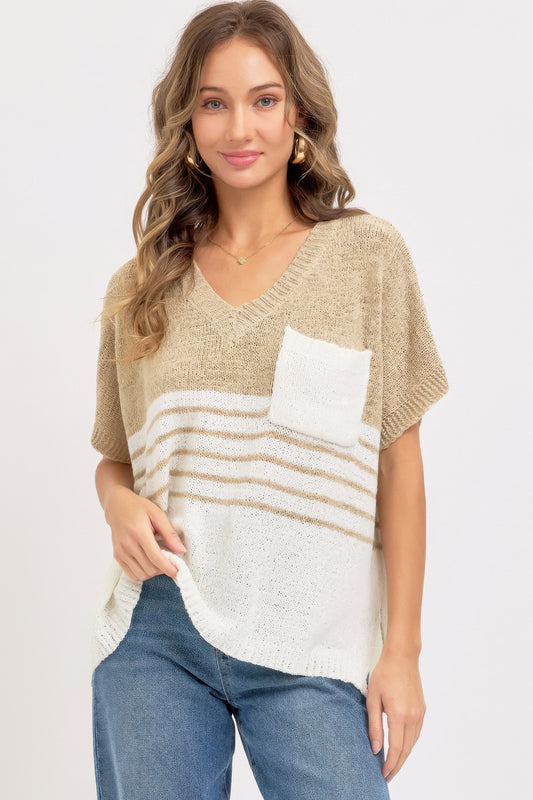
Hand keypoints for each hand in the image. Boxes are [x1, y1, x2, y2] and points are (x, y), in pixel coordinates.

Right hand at [104, 486, 186, 580]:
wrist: (117, 506)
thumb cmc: (138, 508)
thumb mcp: (157, 514)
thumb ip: (169, 533)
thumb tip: (181, 550)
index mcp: (139, 533)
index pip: (156, 558)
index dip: (169, 568)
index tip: (178, 572)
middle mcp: (127, 545)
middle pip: (149, 569)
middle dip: (163, 569)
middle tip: (170, 561)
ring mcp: (120, 552)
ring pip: (141, 574)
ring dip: (153, 572)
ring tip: (159, 561)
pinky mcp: (117, 556)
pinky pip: (132, 574)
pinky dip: (143, 573)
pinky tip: (148, 563)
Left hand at [366, 649, 425, 782]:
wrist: (402, 657)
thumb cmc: (384, 674)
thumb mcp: (373, 699)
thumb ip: (374, 725)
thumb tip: (376, 748)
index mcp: (399, 715)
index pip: (396, 748)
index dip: (390, 764)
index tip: (384, 774)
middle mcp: (413, 717)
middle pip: (406, 750)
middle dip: (397, 765)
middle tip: (388, 776)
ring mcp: (420, 714)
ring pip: (413, 743)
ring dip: (404, 756)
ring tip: (393, 765)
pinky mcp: (422, 710)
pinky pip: (417, 733)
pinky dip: (409, 744)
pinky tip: (402, 747)